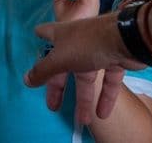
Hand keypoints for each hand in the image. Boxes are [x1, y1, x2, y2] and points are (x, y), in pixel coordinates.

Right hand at [24, 14, 139, 122]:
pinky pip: (107, 81)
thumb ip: (43, 71)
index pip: (46, 33)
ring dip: (84, 98)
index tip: (35, 40)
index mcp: (62, 35)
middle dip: (59, 87)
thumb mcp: (59, 59)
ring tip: (83, 119)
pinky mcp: (115, 60)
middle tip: (52, 105)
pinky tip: (102, 114)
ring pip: (87, 77)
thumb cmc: (86, 44)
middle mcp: (78, 41)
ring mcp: (97, 51)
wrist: (125, 40)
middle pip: (64, 65)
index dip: (40, 36)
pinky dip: (105, 97)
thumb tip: (26, 80)